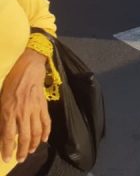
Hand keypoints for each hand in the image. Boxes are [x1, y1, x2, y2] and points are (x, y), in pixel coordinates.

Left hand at [0, 49, 49, 163]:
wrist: (30, 68)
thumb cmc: (12, 81)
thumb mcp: (1, 98)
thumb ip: (2, 116)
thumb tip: (2, 131)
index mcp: (9, 111)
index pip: (8, 136)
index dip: (7, 149)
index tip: (7, 159)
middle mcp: (23, 113)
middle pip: (25, 137)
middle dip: (23, 151)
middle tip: (20, 159)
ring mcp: (35, 109)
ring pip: (37, 132)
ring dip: (34, 144)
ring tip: (31, 151)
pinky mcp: (44, 105)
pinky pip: (46, 122)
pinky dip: (46, 132)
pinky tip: (44, 139)